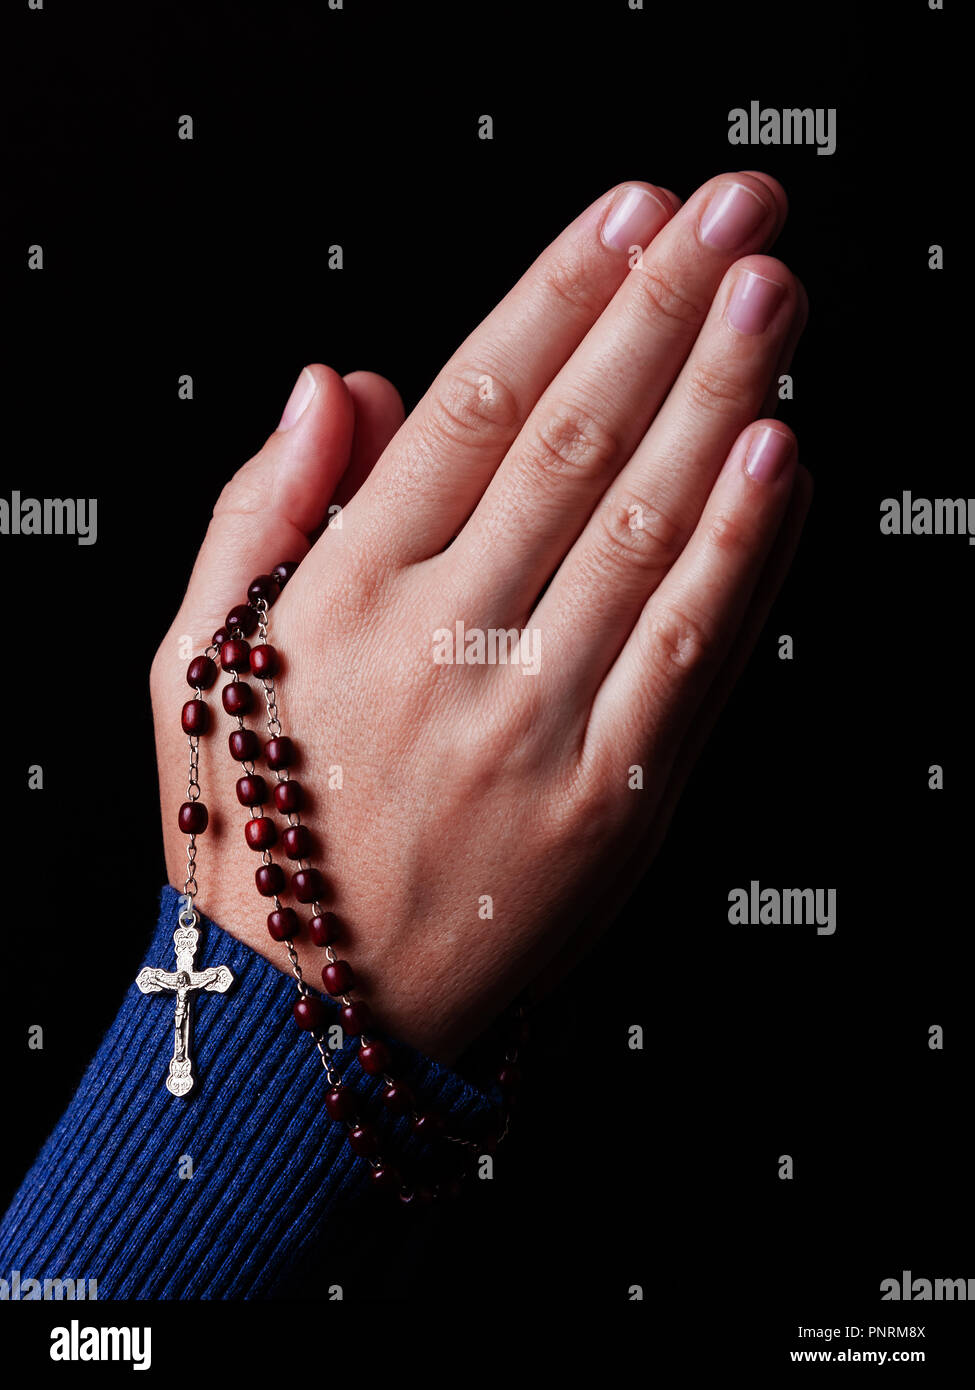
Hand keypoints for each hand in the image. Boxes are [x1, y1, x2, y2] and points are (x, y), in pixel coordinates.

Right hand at [150, 171, 809, 1061]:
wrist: (308, 1008)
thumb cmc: (256, 816)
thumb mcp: (198, 654)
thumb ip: (263, 507)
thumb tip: (347, 380)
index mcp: (343, 596)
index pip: (467, 412)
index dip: (557, 299)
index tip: (630, 215)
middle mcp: (440, 643)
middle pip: (570, 444)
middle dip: (663, 311)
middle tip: (738, 210)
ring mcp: (529, 722)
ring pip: (639, 532)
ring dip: (718, 400)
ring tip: (775, 296)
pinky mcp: (606, 801)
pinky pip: (685, 659)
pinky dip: (738, 556)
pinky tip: (782, 463)